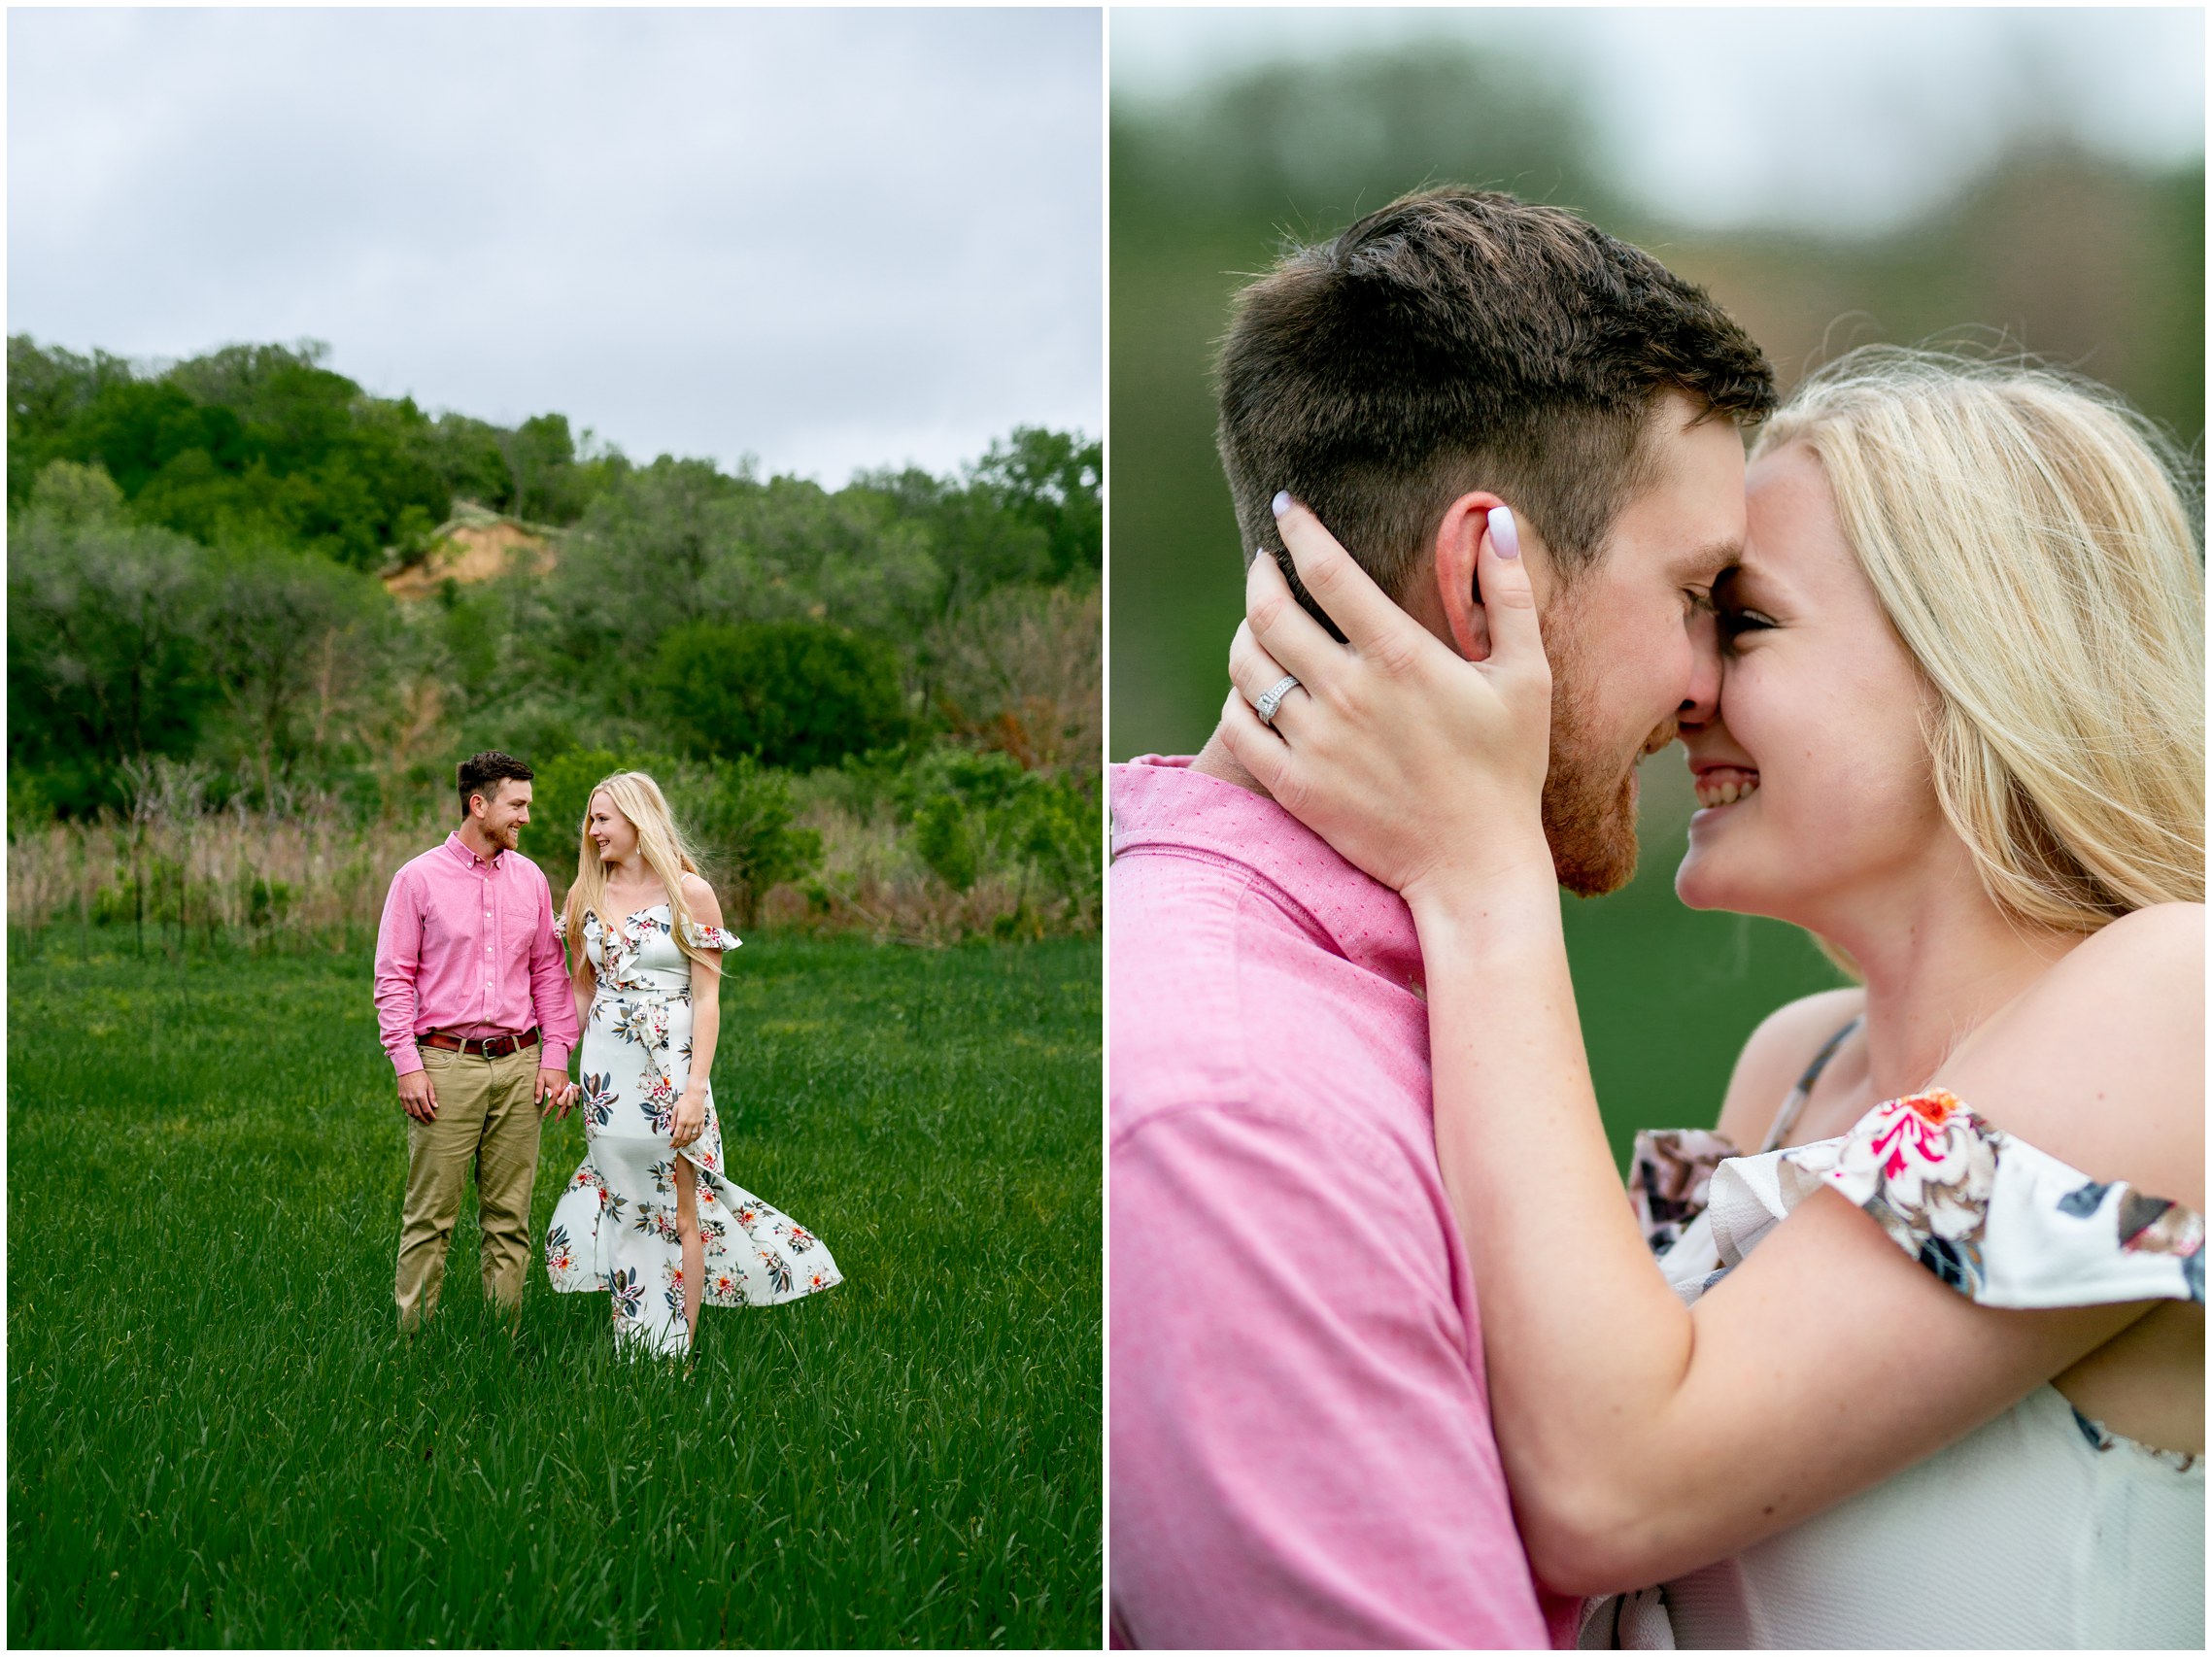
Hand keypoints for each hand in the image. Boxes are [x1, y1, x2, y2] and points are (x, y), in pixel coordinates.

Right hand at [398, 1068, 438, 1122]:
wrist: (408, 1069)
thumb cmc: (421, 1076)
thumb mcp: (429, 1085)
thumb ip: (432, 1096)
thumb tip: (435, 1107)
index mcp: (420, 1095)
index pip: (426, 1110)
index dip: (430, 1116)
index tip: (434, 1118)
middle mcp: (411, 1098)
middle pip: (418, 1113)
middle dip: (424, 1119)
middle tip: (428, 1122)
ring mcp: (405, 1098)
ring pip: (410, 1112)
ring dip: (416, 1117)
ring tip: (421, 1119)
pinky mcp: (400, 1097)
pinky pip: (404, 1108)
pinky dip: (409, 1112)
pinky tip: (414, 1114)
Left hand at [537, 1067, 574, 1118]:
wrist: (555, 1059)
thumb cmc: (546, 1069)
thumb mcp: (540, 1080)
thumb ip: (539, 1092)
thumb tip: (538, 1102)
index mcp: (556, 1089)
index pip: (552, 1103)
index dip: (548, 1110)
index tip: (545, 1116)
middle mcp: (563, 1089)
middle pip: (563, 1105)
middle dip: (560, 1114)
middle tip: (557, 1121)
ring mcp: (568, 1087)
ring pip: (570, 1101)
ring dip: (568, 1110)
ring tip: (565, 1117)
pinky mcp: (569, 1084)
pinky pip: (575, 1095)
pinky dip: (576, 1101)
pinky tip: (575, 1107)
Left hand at [671, 1085, 707, 1149]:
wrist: (696, 1094)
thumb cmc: (684, 1100)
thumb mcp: (675, 1109)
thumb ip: (673, 1121)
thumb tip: (670, 1131)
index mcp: (682, 1120)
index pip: (677, 1135)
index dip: (673, 1142)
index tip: (671, 1145)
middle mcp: (690, 1123)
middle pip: (684, 1138)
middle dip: (679, 1144)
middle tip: (675, 1147)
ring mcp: (697, 1123)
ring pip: (692, 1137)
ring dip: (687, 1143)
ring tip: (682, 1146)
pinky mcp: (702, 1121)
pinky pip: (700, 1133)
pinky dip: (696, 1138)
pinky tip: (692, 1140)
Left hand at [1220, 495, 1554, 908]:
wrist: (1474, 866)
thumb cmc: (1507, 769)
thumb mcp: (1525, 677)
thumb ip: (1508, 594)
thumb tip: (1493, 518)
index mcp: (1399, 657)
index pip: (1328, 571)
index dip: (1299, 529)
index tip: (1285, 508)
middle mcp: (1347, 693)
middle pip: (1270, 612)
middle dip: (1261, 576)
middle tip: (1265, 564)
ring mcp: (1314, 741)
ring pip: (1246, 667)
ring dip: (1245, 633)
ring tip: (1259, 623)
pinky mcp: (1294, 785)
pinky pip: (1238, 725)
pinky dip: (1238, 696)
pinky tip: (1254, 688)